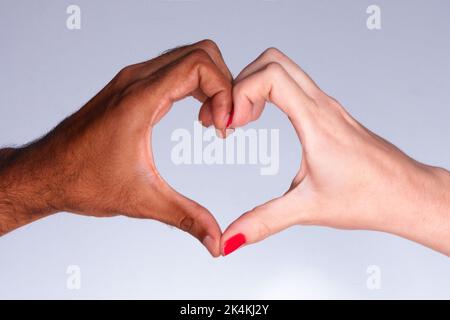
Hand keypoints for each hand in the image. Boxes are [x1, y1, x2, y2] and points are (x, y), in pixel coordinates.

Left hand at [0, 40, 232, 256]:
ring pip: (189, 58)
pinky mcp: (131, 88)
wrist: (46, 173)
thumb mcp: (142, 200)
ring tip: (212, 123)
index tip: (224, 127)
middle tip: (225, 123)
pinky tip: (197, 117)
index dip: (224, 91)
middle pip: (200, 54)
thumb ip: (186, 218)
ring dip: (211, 85)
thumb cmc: (81, 180)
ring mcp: (133, 81)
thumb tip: (217, 241)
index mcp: (140, 99)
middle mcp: (136, 81)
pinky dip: (196, 87)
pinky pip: (175, 70)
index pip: (199, 65)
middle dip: (224, 85)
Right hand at [221, 48, 449, 255]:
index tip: (231, 125)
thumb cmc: (370, 197)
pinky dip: (269, 94)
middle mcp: (322, 105)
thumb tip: (231, 238)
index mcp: (315, 122)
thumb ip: (263, 221)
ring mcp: (327, 106)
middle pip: (273, 61)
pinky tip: (263, 121)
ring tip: (243, 121)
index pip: (271, 76)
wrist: (407, 194)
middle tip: (232, 118)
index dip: (240, 93)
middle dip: (241, 83)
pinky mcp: (329, 113)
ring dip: (255, 87)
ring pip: (284, 69)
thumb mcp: (307, 209)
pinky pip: (294, 85)